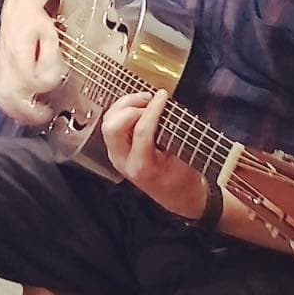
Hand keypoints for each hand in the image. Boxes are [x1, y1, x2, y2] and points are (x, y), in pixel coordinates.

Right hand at [0, 4, 66, 126]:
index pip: (28, 79)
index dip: (41, 89)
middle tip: (42, 115)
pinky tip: (17, 107)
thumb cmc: (35, 22)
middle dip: (27, 111)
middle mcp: (4, 60)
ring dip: (15, 111)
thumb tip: (48, 81)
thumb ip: (51, 60)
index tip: (51, 97)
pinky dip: (5, 104)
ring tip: (31, 115)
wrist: (18, 11)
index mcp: (18, 50)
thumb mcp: (52, 37)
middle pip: (9, 95)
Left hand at [100, 89, 208, 219]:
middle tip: (150, 100)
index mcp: (142, 167)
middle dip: (130, 107)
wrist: (180, 197)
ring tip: (145, 100)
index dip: (153, 110)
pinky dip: (123, 110)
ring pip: (108, 122)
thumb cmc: (184, 181)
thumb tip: (164, 108)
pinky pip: (112, 123)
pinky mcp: (116, 149)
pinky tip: (138, 107)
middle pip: (112, 127)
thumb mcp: (185, 159)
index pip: (141, 131)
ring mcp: (116, 155)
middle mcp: (123, 161)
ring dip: (124, 106)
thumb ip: (171, 135)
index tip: (163, 96)